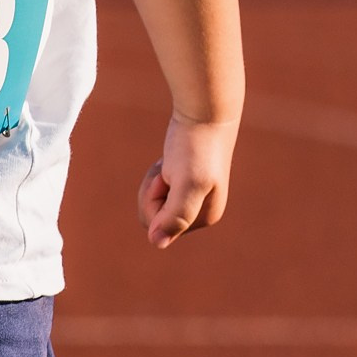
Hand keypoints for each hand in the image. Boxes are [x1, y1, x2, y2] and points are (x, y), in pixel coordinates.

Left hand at [137, 113, 236, 247]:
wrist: (203, 113)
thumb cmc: (196, 147)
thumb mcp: (186, 183)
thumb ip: (175, 215)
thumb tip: (157, 243)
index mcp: (205, 217)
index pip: (158, 227)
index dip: (154, 202)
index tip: (170, 178)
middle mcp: (199, 212)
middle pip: (153, 218)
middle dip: (152, 192)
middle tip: (168, 168)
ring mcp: (191, 198)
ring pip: (153, 203)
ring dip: (153, 181)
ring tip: (170, 163)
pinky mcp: (183, 183)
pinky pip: (157, 189)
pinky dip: (156, 174)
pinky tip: (169, 161)